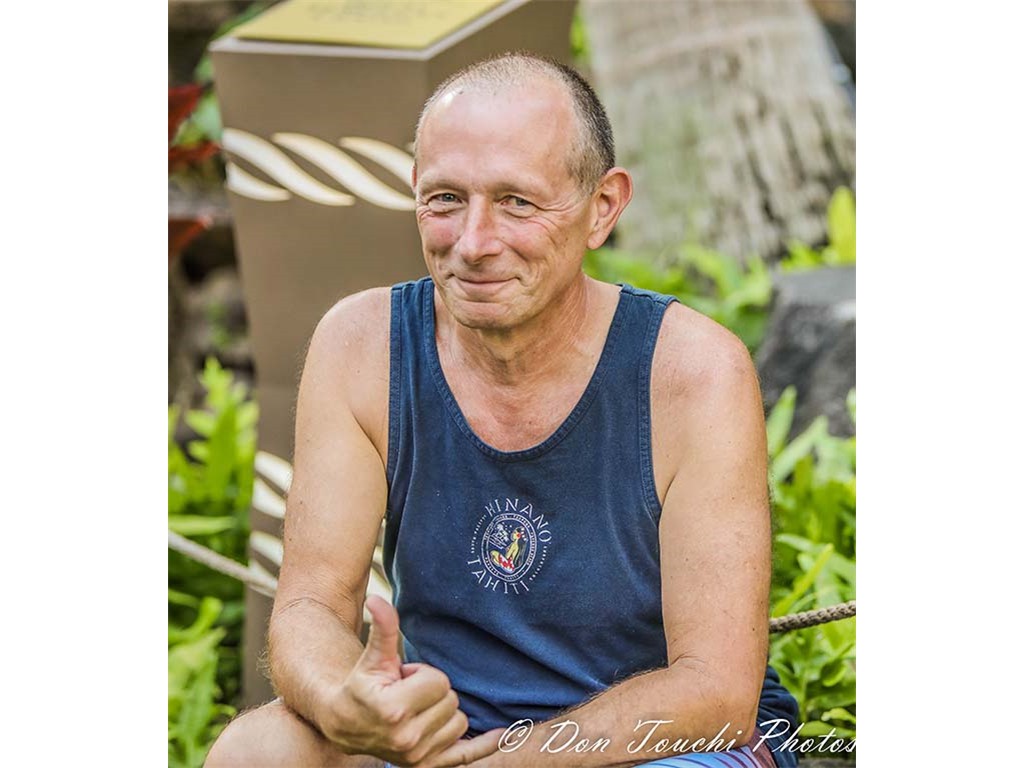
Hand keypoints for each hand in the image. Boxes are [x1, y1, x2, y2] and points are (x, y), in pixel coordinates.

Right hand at [319, 595, 500, 766]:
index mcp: (395, 709)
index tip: (404, 679)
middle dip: (432, 692)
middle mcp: (408, 738)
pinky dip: (485, 745)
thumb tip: (377, 599)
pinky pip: (467, 756)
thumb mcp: (373, 658)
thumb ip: (384, 629)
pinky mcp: (427, 766)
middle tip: (408, 693)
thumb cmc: (362, 687)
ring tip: (416, 710)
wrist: (344, 725)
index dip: (423, 675)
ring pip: (459, 723)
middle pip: (451, 702)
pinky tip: (503, 734)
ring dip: (443, 712)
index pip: (438, 682)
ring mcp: (419, 756)